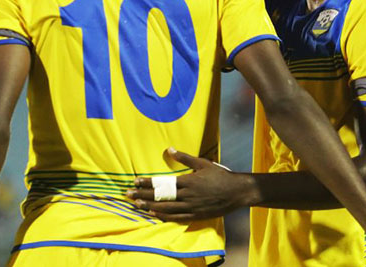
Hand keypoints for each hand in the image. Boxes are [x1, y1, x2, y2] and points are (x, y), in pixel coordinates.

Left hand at [127, 147, 255, 221]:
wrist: (237, 192)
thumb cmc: (220, 176)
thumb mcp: (202, 163)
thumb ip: (184, 158)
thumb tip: (170, 148)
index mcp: (188, 181)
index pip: (162, 183)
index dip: (147, 183)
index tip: (135, 182)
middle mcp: (187, 195)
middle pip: (160, 197)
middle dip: (143, 196)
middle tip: (128, 195)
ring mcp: (191, 207)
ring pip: (166, 209)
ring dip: (149, 207)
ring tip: (136, 205)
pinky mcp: (196, 215)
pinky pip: (177, 217)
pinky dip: (164, 216)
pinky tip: (154, 214)